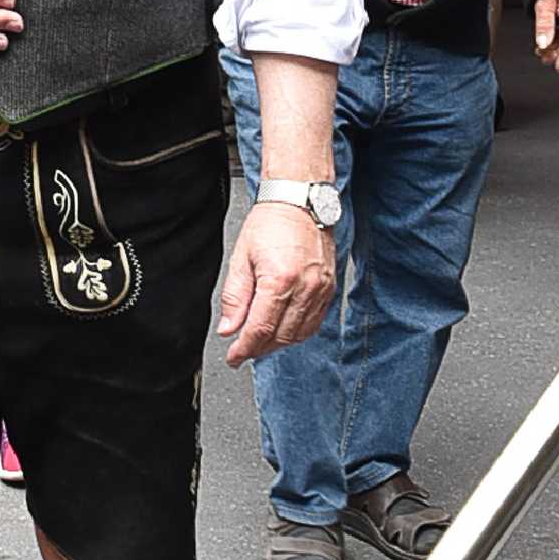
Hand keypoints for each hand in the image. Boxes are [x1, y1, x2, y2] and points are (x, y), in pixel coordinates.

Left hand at [216, 200, 334, 366]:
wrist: (300, 201)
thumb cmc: (271, 223)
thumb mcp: (241, 258)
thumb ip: (234, 298)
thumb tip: (229, 328)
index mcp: (279, 279)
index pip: (260, 329)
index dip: (244, 349)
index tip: (234, 358)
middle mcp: (305, 287)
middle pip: (281, 336)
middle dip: (259, 349)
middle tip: (242, 350)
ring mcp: (321, 289)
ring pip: (299, 334)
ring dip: (277, 344)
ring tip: (260, 342)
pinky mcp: (329, 289)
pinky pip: (314, 323)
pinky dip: (297, 333)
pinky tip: (282, 330)